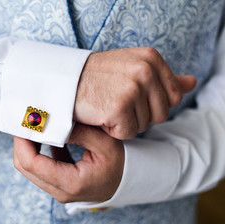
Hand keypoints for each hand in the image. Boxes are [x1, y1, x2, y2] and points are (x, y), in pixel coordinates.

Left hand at [13, 123, 123, 202]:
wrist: (128, 181)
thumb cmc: (120, 163)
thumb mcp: (104, 143)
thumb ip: (79, 132)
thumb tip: (54, 120)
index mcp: (71, 182)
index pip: (32, 164)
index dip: (22, 142)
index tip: (22, 123)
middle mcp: (60, 191)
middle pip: (25, 167)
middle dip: (21, 143)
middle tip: (26, 121)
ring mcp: (58, 190)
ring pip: (29, 169)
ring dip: (28, 146)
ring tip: (34, 127)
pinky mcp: (58, 185)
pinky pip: (39, 169)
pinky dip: (37, 152)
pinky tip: (45, 136)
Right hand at [75, 47, 196, 138]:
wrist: (63, 82)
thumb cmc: (95, 77)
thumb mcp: (131, 69)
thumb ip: (164, 77)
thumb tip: (192, 83)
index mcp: (151, 58)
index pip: (173, 96)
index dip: (151, 104)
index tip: (129, 96)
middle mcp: (144, 70)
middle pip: (161, 114)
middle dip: (139, 115)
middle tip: (115, 102)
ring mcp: (132, 88)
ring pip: (144, 126)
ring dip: (124, 123)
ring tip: (106, 106)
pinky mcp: (118, 107)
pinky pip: (127, 133)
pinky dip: (112, 130)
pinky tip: (100, 115)